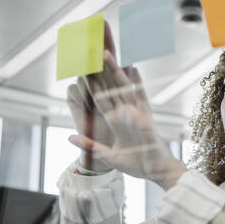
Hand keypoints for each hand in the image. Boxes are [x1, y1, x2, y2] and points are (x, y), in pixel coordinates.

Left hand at [66, 22, 185, 188]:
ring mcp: (135, 114)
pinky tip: (133, 69)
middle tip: (90, 51)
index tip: (80, 69)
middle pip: (109, 88)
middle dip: (100, 71)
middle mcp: (124, 114)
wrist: (155, 172)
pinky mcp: (146, 119)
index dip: (89, 84)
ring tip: (106, 54)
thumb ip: (89, 145)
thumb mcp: (107, 155)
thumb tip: (69, 136)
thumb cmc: (136, 164)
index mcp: (114, 122)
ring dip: (115, 71)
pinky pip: (141, 98)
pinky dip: (137, 84)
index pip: (99, 99)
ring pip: (122, 88)